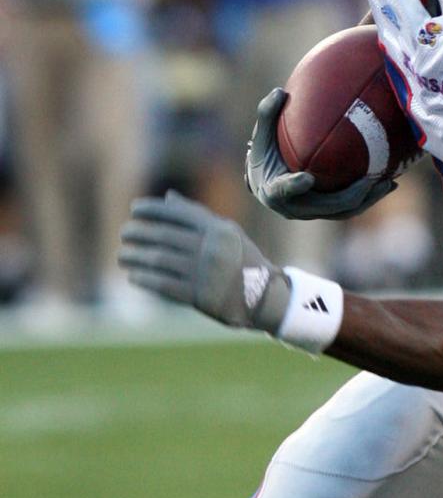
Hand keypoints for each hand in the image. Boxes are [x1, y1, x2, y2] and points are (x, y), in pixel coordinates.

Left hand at [118, 190, 290, 333]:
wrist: (265, 298)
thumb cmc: (242, 260)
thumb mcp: (228, 234)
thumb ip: (198, 216)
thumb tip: (167, 199)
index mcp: (218, 230)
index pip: (177, 213)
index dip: (152, 209)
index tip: (134, 210)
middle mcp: (211, 248)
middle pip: (163, 236)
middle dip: (138, 232)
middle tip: (125, 233)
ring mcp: (204, 273)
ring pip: (158, 259)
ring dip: (135, 256)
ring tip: (122, 256)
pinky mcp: (199, 296)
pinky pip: (163, 284)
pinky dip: (145, 278)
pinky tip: (134, 276)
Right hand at [245, 88, 395, 220]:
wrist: (267, 181)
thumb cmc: (265, 154)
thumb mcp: (262, 135)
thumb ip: (267, 114)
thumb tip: (279, 91)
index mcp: (273, 190)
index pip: (283, 190)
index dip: (294, 186)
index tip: (307, 178)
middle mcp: (294, 208)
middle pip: (326, 207)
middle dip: (350, 196)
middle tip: (369, 180)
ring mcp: (313, 213)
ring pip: (344, 212)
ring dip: (368, 200)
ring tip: (388, 183)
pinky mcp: (327, 212)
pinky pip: (351, 209)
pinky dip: (370, 198)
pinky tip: (389, 184)